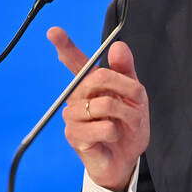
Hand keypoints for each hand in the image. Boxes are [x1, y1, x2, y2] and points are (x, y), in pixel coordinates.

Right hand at [47, 27, 149, 191]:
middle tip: (137, 102)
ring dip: (127, 115)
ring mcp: (73, 116)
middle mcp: (78, 97)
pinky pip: (105, 126)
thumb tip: (118, 46)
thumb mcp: (135, 96)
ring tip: (125, 126)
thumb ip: (126, 71)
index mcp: (91, 84)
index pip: (75, 62)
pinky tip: (112, 138)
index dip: (64, 46)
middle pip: (98, 78)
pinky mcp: (75, 136)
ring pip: (105, 104)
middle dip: (126, 89)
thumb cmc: (128, 126)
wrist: (126, 159)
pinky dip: (117, 132)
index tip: (54, 31)